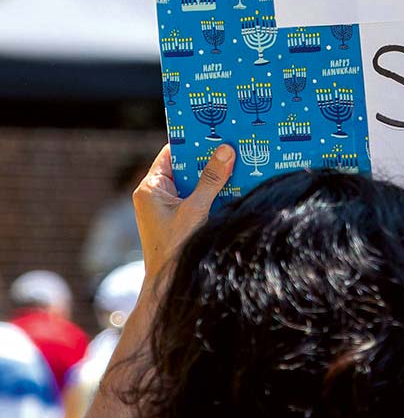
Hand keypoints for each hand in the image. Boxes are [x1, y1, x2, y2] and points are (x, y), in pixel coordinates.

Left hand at [133, 143, 234, 280]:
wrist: (167, 286)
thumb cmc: (176, 248)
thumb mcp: (196, 209)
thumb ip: (211, 180)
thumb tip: (226, 150)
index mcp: (150, 188)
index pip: (171, 153)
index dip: (192, 142)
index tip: (214, 131)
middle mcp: (155, 195)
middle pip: (184, 167)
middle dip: (207, 158)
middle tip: (232, 144)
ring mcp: (165, 208)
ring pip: (191, 183)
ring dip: (212, 176)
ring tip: (238, 162)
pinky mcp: (176, 220)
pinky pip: (195, 198)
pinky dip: (211, 193)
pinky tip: (232, 187)